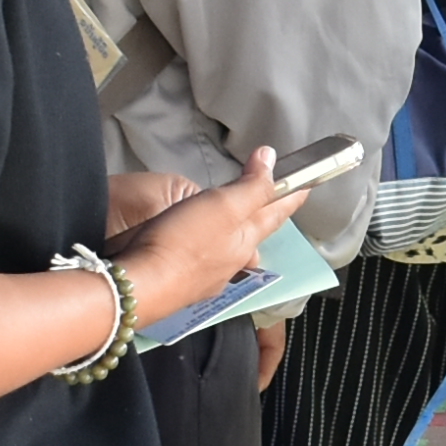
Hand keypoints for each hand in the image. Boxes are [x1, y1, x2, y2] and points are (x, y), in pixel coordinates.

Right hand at [118, 144, 309, 316]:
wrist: (141, 287)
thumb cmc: (183, 244)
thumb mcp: (224, 206)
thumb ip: (250, 185)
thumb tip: (271, 158)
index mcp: (245, 240)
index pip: (275, 214)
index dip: (290, 197)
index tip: (305, 187)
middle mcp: (232, 261)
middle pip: (254, 235)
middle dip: (263, 219)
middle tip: (271, 204)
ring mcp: (208, 276)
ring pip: (231, 251)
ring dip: (237, 236)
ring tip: (236, 225)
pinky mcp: (183, 283)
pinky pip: (205, 261)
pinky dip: (209, 249)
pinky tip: (199, 248)